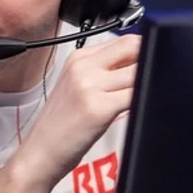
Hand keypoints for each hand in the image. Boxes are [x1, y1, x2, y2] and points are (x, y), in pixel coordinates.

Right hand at [13, 34, 140, 188]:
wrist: (40, 153)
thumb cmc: (61, 126)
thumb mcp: (78, 89)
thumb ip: (106, 73)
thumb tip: (140, 65)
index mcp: (78, 59)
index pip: (123, 40)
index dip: (143, 51)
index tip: (151, 65)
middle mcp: (83, 67)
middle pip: (133, 47)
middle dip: (150, 61)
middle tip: (153, 81)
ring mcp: (89, 86)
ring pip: (138, 71)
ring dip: (149, 83)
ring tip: (144, 98)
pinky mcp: (99, 108)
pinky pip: (135, 95)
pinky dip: (144, 100)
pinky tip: (140, 109)